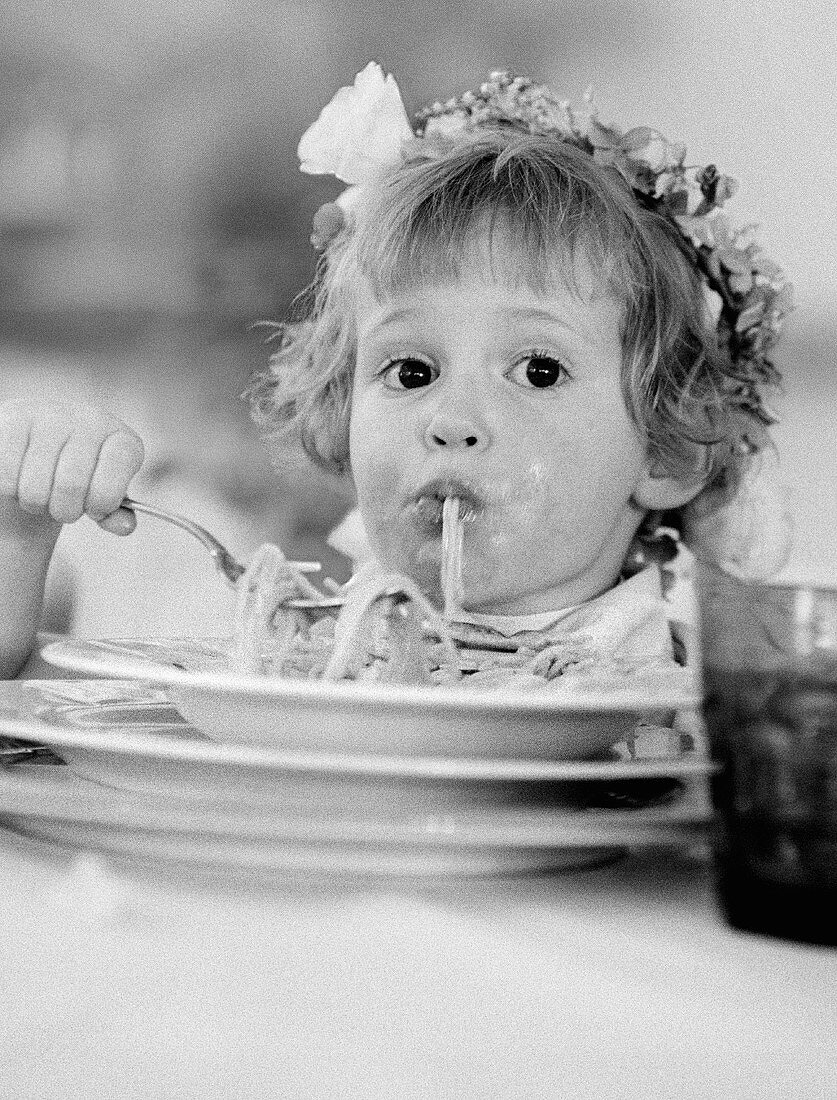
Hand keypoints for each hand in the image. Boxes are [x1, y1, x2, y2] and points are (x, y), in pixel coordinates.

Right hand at [0, 399, 144, 541]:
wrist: (40, 449)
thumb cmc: (79, 479)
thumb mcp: (102, 496)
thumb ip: (116, 515)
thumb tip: (124, 526)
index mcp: (121, 438)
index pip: (118, 465)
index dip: (105, 500)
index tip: (96, 510)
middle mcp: (89, 419)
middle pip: (72, 484)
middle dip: (66, 511)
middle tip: (64, 508)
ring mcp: (50, 416)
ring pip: (36, 487)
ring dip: (36, 505)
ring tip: (41, 494)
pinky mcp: (13, 420)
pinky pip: (7, 477)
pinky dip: (12, 492)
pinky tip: (20, 480)